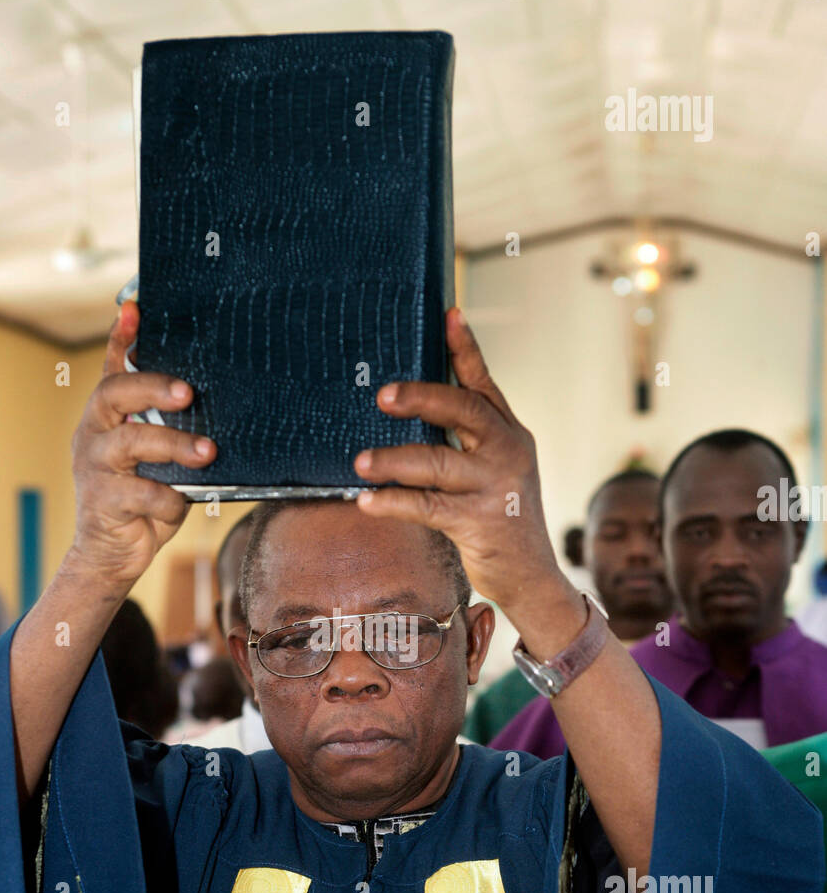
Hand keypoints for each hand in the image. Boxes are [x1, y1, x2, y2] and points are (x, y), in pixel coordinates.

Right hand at [67, 300, 217, 589]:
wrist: (113, 556)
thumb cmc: (143, 501)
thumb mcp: (157, 460)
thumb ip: (168, 431)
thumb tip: (206, 401)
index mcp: (107, 419)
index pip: (112, 370)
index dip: (121, 340)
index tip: (134, 309)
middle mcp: (94, 434)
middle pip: (113, 394)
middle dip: (152, 387)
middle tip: (187, 392)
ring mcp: (95, 467)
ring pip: (131, 442)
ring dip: (173, 444)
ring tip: (207, 450)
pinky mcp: (104, 502)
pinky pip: (143, 493)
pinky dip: (169, 499)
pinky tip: (183, 502)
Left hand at [353, 308, 567, 618]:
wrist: (532, 577)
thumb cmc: (501, 519)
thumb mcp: (496, 471)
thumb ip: (467, 441)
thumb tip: (414, 409)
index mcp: (510, 434)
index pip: (484, 384)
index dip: (464, 349)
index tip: (447, 315)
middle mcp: (508, 452)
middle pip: (462, 410)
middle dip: (421, 398)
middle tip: (383, 397)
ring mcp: (496, 487)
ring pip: (437, 463)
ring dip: (393, 462)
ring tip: (360, 462)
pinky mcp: (479, 522)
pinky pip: (427, 507)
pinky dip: (394, 503)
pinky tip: (367, 501)